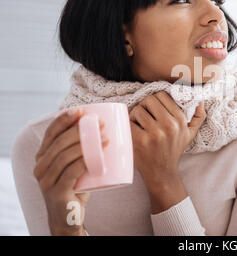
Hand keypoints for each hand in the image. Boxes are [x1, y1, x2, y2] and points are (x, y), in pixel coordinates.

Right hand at [33, 108, 108, 234]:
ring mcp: (46, 180)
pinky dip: (84, 161)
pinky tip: (97, 156)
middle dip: (81, 130)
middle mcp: (40, 167)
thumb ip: (80, 150)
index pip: (51, 133)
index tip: (81, 110)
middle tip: (102, 125)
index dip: (64, 119)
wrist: (69, 216)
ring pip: (65, 156)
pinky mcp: (56, 192)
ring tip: (106, 138)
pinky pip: (70, 172)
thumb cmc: (76, 186)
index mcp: (43, 156)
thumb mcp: (75, 165)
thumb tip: (103, 127)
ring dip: (87, 144)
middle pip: (59, 142)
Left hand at [129, 91, 205, 190]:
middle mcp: (169, 125)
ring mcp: (155, 133)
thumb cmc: (174, 150)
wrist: (163, 172)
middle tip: (144, 116)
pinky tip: (133, 131)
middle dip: (144, 106)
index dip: (155, 101)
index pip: (162, 95)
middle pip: (149, 100)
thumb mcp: (190, 134)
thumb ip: (198, 117)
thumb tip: (200, 102)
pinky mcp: (141, 140)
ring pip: (138, 109)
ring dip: (135, 115)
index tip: (153, 110)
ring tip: (138, 124)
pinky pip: (129, 122)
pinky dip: (129, 124)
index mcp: (180, 120)